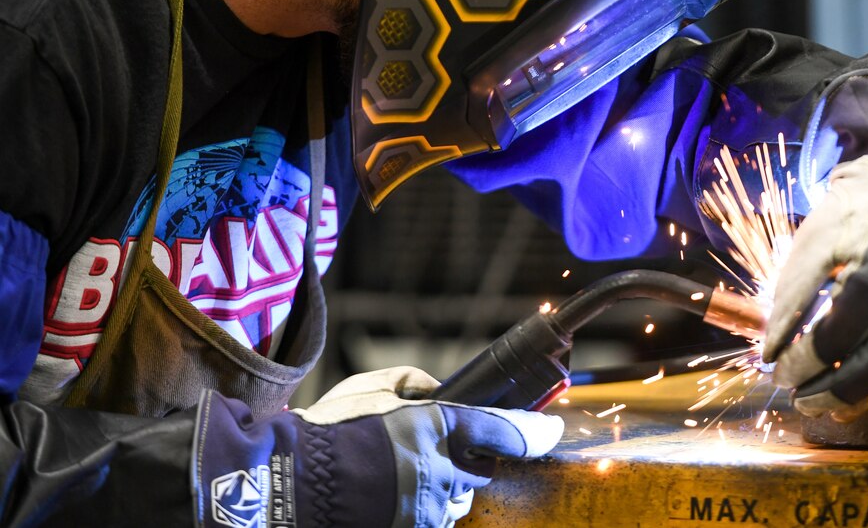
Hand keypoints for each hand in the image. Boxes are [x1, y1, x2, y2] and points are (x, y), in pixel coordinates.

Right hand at [194, 366, 563, 526]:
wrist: (285, 485)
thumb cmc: (326, 431)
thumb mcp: (368, 387)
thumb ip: (413, 382)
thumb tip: (441, 391)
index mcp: (433, 428)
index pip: (502, 432)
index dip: (534, 432)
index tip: (553, 430)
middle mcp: (438, 473)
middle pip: (477, 475)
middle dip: (464, 467)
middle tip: (427, 458)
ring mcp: (425, 512)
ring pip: (453, 503)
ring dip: (438, 493)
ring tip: (393, 481)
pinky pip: (431, 523)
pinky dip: (418, 512)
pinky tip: (388, 500)